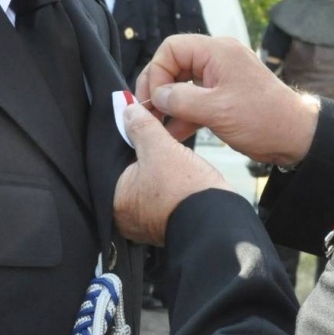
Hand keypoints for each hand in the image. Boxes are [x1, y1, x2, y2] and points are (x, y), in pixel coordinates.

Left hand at [114, 103, 232, 245]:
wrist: (220, 221)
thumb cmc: (186, 192)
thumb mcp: (161, 148)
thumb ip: (142, 127)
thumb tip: (129, 111)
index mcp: (115, 201)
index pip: (113, 162)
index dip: (127, 140)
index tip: (139, 127)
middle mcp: (126, 217)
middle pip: (130, 173)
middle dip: (143, 156)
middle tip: (158, 143)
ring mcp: (146, 223)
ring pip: (148, 184)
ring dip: (158, 169)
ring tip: (173, 158)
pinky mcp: (166, 224)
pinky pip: (162, 197)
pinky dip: (169, 184)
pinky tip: (180, 174)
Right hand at [135, 35, 320, 164]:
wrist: (296, 136)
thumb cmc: (264, 118)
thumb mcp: (216, 110)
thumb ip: (180, 100)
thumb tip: (156, 97)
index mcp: (216, 52)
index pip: (172, 49)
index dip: (157, 72)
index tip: (154, 98)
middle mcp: (217, 59)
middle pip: (174, 65)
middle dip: (159, 88)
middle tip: (147, 111)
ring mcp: (220, 78)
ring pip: (182, 84)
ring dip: (168, 104)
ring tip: (155, 125)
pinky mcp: (223, 97)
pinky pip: (194, 100)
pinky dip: (182, 114)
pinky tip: (172, 133)